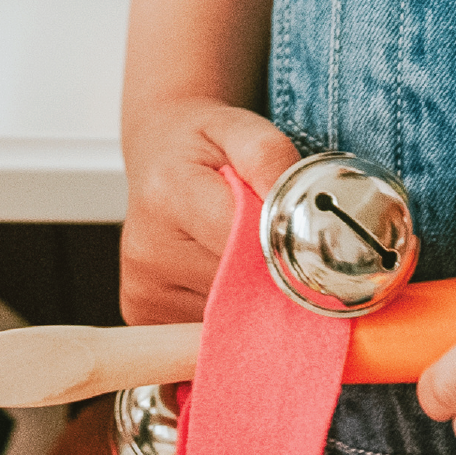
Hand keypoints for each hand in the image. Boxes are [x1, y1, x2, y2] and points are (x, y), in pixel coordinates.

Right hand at [119, 95, 305, 323]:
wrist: (157, 150)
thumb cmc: (203, 142)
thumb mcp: (241, 127)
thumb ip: (272, 159)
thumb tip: (303, 208)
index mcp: (170, 194)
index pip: (246, 245)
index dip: (286, 251)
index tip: (313, 247)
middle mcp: (148, 250)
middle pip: (240, 289)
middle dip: (273, 277)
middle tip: (284, 249)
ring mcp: (142, 288)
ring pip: (228, 315)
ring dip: (252, 297)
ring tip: (248, 257)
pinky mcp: (142, 313)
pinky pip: (205, 328)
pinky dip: (229, 310)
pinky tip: (225, 276)